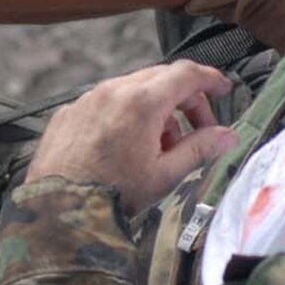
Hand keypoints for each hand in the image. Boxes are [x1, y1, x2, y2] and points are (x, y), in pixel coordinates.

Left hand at [28, 62, 238, 213]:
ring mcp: (87, 99)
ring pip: (133, 89)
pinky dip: (124, 115)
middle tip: (197, 130)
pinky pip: (105, 102)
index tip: (223, 89)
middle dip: (185, 100)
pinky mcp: (69, 112)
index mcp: (142, 102)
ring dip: (155, 109)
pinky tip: (126, 147)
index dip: (210, 79)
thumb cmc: (111, 194)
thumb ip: (200, 149)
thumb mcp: (164, 175)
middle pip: (161, 78)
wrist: (57, 210)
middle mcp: (112, 91)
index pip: (186, 74)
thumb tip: (227, 136)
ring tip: (160, 147)